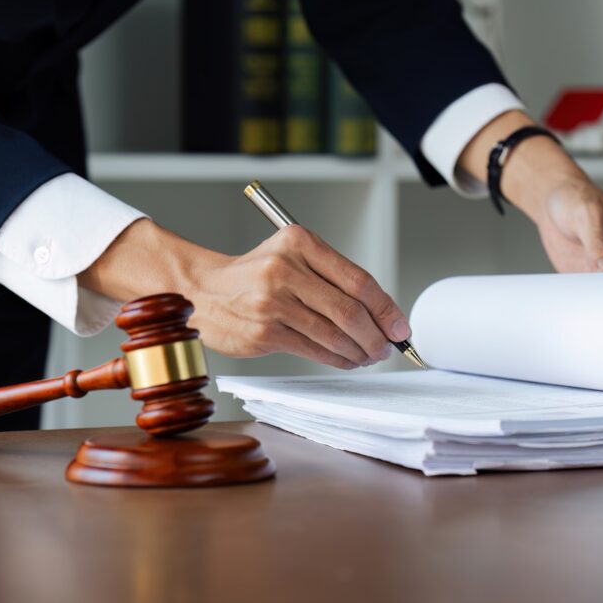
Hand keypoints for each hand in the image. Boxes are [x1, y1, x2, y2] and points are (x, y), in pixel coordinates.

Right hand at [79, 220, 409, 368]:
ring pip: (334, 333)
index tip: (400, 327)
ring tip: (369, 356)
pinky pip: (314, 350)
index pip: (358, 280)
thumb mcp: (294, 257)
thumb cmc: (256, 275)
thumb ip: (334, 278)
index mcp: (300, 242)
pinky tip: (347, 360)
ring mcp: (272, 301)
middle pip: (350, 310)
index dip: (386, 309)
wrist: (202, 291)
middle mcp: (285, 268)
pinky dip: (338, 359)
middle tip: (388, 347)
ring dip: (360, 351)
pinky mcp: (263, 331)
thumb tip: (383, 315)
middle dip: (377, 335)